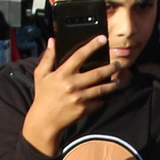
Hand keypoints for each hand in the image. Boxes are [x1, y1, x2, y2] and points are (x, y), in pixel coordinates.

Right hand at [21, 35, 119, 152]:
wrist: (44, 121)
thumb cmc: (43, 96)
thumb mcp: (41, 75)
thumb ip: (48, 57)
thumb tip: (53, 41)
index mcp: (62, 74)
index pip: (80, 55)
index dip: (92, 45)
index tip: (103, 39)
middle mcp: (72, 85)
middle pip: (98, 73)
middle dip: (111, 67)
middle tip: (118, 64)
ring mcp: (79, 98)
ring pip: (102, 88)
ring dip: (112, 84)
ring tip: (117, 80)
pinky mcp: (84, 109)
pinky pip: (98, 101)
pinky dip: (103, 98)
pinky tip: (107, 95)